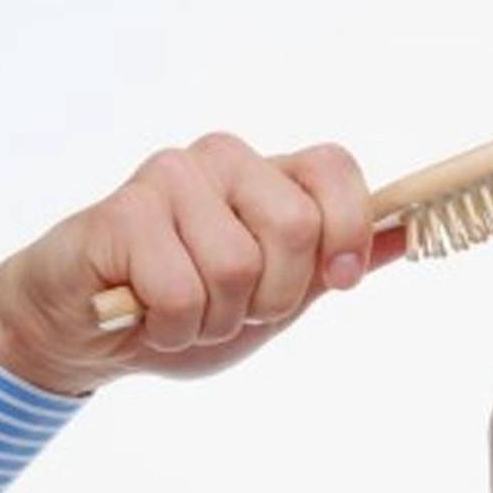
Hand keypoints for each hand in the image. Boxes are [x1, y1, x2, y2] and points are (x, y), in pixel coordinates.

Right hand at [0, 133, 405, 395]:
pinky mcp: (121, 212)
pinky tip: (144, 315)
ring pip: (237, 266)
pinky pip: (181, 289)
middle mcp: (222, 160)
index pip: (336, 168)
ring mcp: (169, 178)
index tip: (337, 281)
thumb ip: (333, 263)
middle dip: (273, 298)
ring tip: (183, 312)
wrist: (83, 332)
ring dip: (215, 320)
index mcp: (266, 175)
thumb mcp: (275, 296)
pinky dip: (171, 328)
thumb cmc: (183, 309)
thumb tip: (409, 231)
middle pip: (294, 227)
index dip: (350, 229)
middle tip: (234, 309)